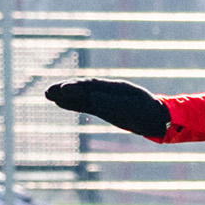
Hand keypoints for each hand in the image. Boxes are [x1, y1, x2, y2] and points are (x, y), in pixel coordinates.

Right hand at [45, 78, 170, 138]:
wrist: (157, 118)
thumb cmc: (148, 112)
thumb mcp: (132, 109)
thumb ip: (112, 103)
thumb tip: (92, 98)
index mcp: (115, 88)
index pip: (91, 85)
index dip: (76, 87)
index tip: (62, 89)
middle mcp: (107, 91)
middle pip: (82, 88)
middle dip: (65, 89)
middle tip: (47, 91)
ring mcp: (105, 99)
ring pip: (81, 96)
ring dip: (65, 96)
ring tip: (47, 94)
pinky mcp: (104, 108)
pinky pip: (85, 105)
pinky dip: (72, 104)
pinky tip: (60, 103)